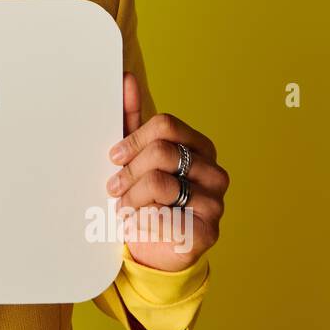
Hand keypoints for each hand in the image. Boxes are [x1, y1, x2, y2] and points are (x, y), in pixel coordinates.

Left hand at [104, 72, 228, 270]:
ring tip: (123, 208)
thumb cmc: (146, 198)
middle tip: (113, 188)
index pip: (166, 126)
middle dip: (129, 170)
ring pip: (160, 183)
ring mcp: (216, 201)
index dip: (134, 139)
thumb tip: (125, 79)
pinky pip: (164, 216)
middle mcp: (214, 171)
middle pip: (162, 152)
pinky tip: (138, 225)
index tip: (114, 156)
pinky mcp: (208, 231)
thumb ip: (132, 120)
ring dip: (132, 197)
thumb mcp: (136, 158)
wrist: (156, 250)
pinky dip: (142, 220)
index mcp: (200, 147)